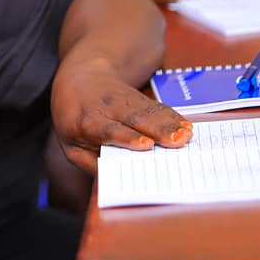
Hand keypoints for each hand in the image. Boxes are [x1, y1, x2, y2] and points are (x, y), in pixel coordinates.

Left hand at [50, 55, 191, 173]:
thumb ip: (91, 162)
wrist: (79, 80)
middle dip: (157, 129)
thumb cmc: (75, 122)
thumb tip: (114, 179)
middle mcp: (107, 108)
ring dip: (169, 123)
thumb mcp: (72, 145)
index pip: (106, 129)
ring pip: (148, 111)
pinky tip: (185, 126)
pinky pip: (156, 107)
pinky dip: (172, 117)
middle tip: (177, 141)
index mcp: (86, 122)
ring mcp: (124, 101)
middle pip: (134, 118)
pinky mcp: (138, 98)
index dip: (126, 136)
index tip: (146, 144)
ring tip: (186, 135)